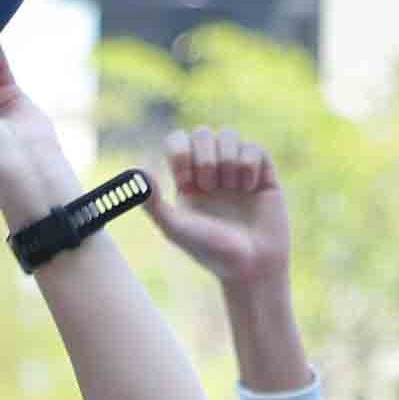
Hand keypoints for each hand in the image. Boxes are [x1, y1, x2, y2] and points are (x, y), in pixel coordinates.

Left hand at [148, 129, 291, 292]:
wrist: (252, 266)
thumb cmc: (212, 252)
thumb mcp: (176, 229)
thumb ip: (153, 203)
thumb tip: (135, 172)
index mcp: (187, 181)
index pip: (178, 141)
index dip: (181, 152)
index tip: (186, 180)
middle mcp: (212, 172)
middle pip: (202, 133)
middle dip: (205, 156)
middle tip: (210, 187)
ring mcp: (238, 171)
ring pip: (229, 135)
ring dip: (228, 159)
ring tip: (234, 189)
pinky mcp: (263, 174)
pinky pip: (255, 147)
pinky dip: (250, 165)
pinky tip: (251, 189)